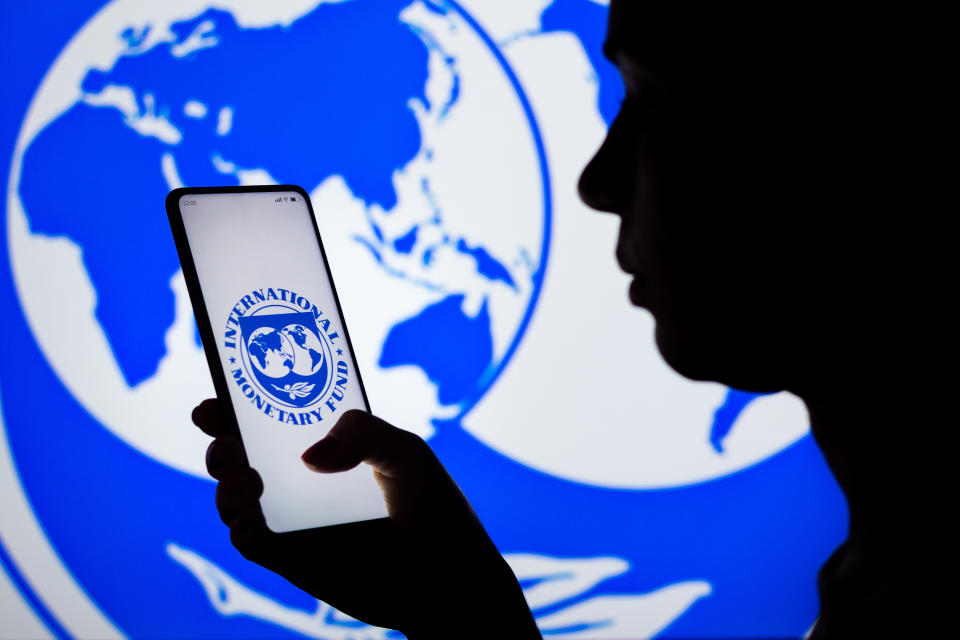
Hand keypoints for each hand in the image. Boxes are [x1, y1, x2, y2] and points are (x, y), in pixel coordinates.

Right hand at [192, 399, 538, 638]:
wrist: (448, 575)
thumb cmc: (432, 507)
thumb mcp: (405, 452)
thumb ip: (362, 433)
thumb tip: (308, 458)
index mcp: (326, 447)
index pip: (270, 420)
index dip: (237, 407)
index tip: (217, 398)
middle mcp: (301, 481)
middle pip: (241, 456)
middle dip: (222, 443)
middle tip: (226, 438)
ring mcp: (292, 520)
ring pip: (236, 499)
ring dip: (225, 485)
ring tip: (244, 478)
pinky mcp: (292, 559)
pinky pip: (251, 543)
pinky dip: (240, 528)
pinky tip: (249, 517)